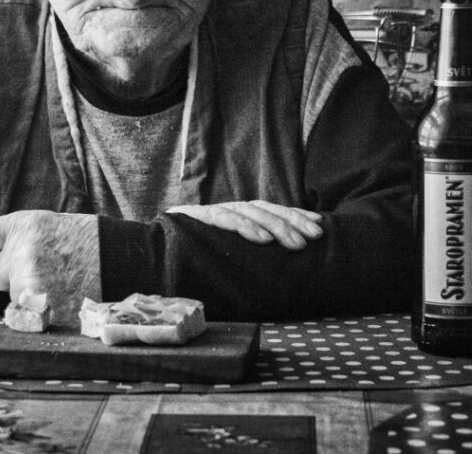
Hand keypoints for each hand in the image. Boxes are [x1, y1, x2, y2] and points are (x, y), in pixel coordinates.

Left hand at [0, 210, 100, 325]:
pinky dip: (38, 315)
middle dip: (6, 279)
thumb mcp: (50, 226)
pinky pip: (23, 317)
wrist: (125, 259)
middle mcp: (23, 251)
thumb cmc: (89, 243)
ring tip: (60, 285)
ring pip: (9, 298)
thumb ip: (20, 239)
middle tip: (38, 273)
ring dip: (26, 297)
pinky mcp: (40, 308)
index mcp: (25, 225)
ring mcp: (31, 281)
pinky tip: (61, 301)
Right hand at [166, 200, 322, 249]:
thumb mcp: (227, 256)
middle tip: (314, 238)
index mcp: (237, 216)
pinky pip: (223, 219)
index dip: (295, 216)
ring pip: (249, 212)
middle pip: (265, 209)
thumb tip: (285, 263)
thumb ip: (248, 255)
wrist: (151, 252)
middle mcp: (227, 209)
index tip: (320, 227)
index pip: (270, 211)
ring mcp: (211, 212)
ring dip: (275, 226)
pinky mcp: (195, 218)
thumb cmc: (192, 258)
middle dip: (292, 222)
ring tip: (295, 243)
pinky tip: (262, 239)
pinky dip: (244, 227)